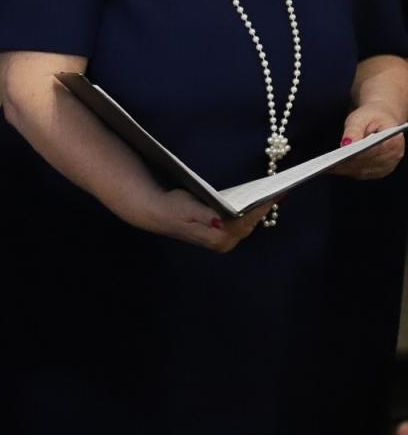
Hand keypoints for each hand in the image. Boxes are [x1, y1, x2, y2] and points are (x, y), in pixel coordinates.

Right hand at [138, 189, 270, 251]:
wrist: (156, 213)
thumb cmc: (171, 206)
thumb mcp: (186, 207)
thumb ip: (204, 215)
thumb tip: (220, 220)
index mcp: (217, 236)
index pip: (246, 220)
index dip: (262, 207)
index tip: (277, 194)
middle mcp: (223, 243)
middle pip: (249, 225)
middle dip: (263, 209)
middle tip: (279, 192)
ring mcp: (222, 243)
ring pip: (246, 226)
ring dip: (258, 213)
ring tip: (271, 196)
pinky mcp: (220, 238)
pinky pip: (241, 226)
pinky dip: (249, 215)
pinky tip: (254, 205)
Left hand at [332, 104, 405, 179]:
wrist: (379, 120)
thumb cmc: (371, 117)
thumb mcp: (360, 118)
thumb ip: (354, 130)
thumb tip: (347, 144)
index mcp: (394, 140)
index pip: (375, 151)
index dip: (359, 155)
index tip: (342, 156)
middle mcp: (394, 155)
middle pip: (369, 163)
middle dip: (349, 163)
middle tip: (330, 162)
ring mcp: (388, 165)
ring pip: (364, 171)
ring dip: (347, 170)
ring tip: (329, 166)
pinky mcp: (379, 170)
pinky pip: (362, 174)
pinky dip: (348, 171)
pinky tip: (334, 168)